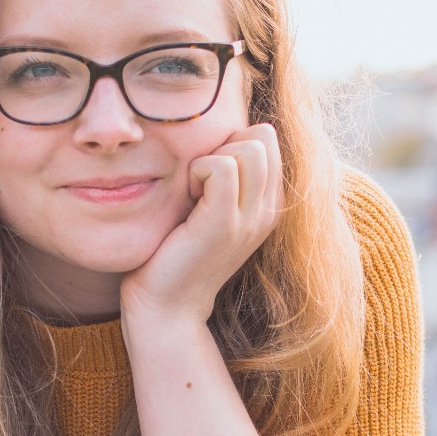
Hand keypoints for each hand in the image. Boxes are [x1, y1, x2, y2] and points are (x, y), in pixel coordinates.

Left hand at [120, 123, 283, 325]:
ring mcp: (251, 217)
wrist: (167, 305)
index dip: (231, 142)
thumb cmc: (177, 251)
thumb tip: (221, 130)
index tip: (207, 178)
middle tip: (198, 183)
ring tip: (194, 192)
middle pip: (262, 136)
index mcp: (269, 204)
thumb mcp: (209, 207)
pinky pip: (222, 167)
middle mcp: (269, 210)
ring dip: (211, 158)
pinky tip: (187, 198)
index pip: (266, 137)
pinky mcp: (225, 223)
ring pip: (249, 147)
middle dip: (223, 145)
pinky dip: (198, 171)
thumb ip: (224, 173)